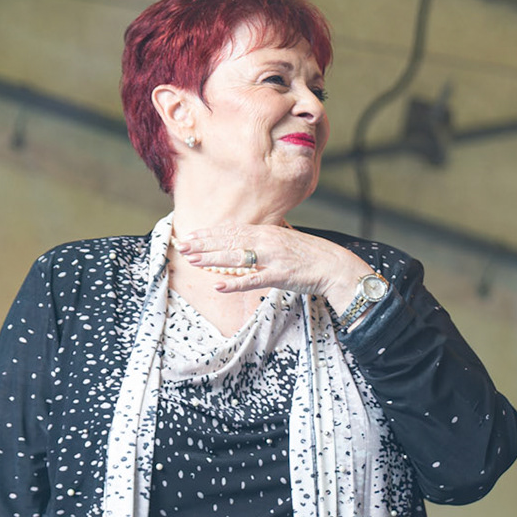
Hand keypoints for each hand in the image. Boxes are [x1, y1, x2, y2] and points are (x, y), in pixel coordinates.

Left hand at [176, 223, 370, 312]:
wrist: (334, 265)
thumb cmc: (309, 255)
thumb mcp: (283, 241)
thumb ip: (263, 241)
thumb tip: (244, 242)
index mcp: (267, 232)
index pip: (232, 231)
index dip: (210, 234)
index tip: (191, 235)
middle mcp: (267, 241)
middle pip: (229, 241)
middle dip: (204, 244)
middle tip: (182, 245)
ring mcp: (273, 258)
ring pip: (237, 257)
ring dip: (212, 259)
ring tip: (193, 261)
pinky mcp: (280, 276)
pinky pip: (253, 280)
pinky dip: (235, 283)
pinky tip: (218, 285)